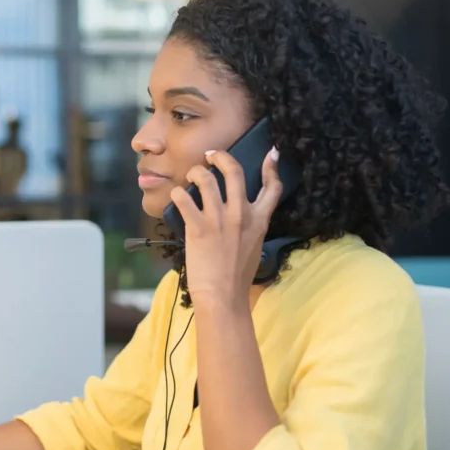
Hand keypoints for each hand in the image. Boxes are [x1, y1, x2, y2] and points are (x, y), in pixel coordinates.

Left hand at [169, 147, 282, 304]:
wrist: (223, 295)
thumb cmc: (237, 276)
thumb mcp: (254, 246)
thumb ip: (251, 226)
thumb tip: (242, 214)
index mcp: (259, 220)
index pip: (273, 188)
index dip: (271, 167)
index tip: (269, 154)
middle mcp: (241, 214)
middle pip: (234, 171)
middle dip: (220, 157)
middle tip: (210, 156)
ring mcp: (219, 219)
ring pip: (205, 179)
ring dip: (195, 172)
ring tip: (190, 176)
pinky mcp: (197, 227)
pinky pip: (183, 198)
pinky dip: (176, 193)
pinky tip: (176, 197)